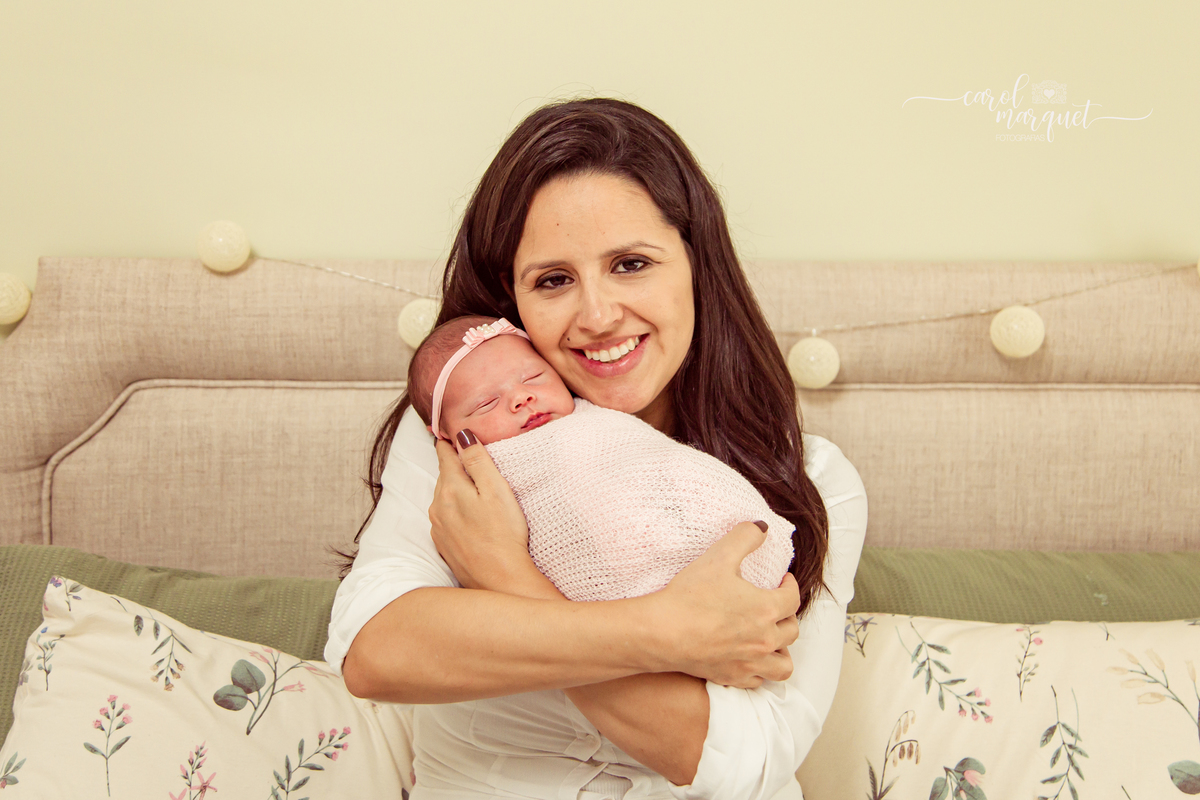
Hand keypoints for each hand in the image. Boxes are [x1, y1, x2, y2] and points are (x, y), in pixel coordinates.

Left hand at [429, 430, 538, 591]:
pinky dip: (454, 511)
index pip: (445, 455)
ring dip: (453, 489)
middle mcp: (437, 507)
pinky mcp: (443, 546)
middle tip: (464, 453)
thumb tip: (462, 435)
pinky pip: (445, 519)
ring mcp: (438, 528)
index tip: (447, 430)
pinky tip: (469, 516)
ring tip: (470, 484)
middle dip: (452, 464)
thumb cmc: (505, 534)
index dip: (449, 441)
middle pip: (444, 476)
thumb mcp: (496, 490)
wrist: (500, 580)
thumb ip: (477, 460)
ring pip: (443, 498)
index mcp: (450, 489)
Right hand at [648, 521, 800, 687]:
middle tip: (775, 606)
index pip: (793, 599)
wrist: (663, 632)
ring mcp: (749, 662)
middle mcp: (764, 640)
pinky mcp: (732, 678)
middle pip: (792, 631)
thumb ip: (744, 537)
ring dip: (781, 650)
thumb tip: (761, 528)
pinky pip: (759, 681)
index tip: (783, 581)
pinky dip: (760, 671)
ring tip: (770, 638)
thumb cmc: (690, 596)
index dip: (791, 586)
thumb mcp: (718, 557)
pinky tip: (749, 659)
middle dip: (787, 616)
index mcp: (765, 609)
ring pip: (783, 664)